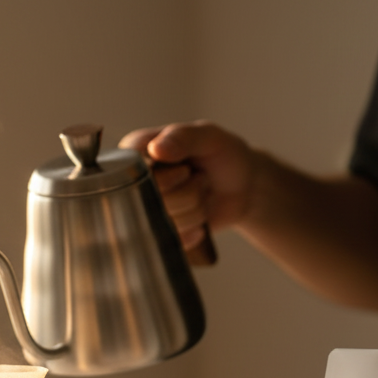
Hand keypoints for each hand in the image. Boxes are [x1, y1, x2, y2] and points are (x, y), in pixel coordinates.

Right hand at [119, 121, 255, 262]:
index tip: (186, 170)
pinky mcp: (158, 234)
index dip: (165, 179)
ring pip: (163, 223)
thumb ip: (183, 137)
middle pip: (150, 202)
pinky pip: (170, 241)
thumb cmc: (224, 156)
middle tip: (200, 179)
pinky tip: (200, 219)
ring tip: (201, 195)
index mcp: (137, 150)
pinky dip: (194, 231)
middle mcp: (136, 181)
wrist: (243, 188)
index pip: (133, 173)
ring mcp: (145, 209)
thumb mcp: (209, 137)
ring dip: (194, 211)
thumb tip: (155, 149)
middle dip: (187, 194)